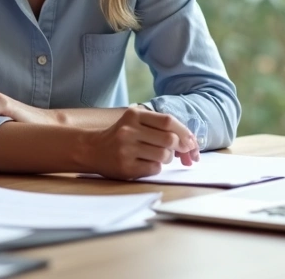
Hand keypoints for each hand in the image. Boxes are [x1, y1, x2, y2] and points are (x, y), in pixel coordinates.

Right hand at [80, 106, 199, 179]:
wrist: (91, 149)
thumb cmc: (120, 136)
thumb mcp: (135, 122)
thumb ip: (159, 126)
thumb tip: (190, 142)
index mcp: (134, 115)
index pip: (168, 121)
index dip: (185, 132)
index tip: (192, 143)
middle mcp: (129, 130)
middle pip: (169, 139)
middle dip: (178, 148)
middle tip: (177, 152)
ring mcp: (126, 149)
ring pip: (164, 155)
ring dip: (166, 158)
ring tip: (156, 156)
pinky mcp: (126, 167)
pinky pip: (154, 169)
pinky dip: (156, 167)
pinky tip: (145, 163)